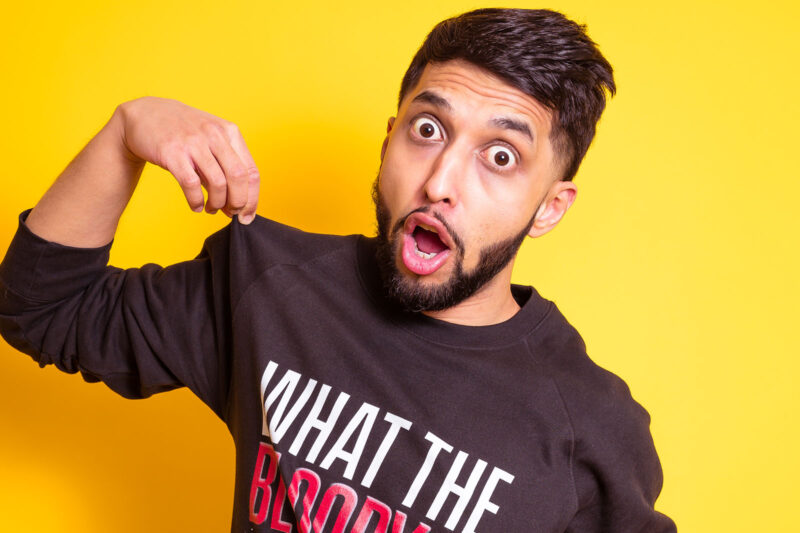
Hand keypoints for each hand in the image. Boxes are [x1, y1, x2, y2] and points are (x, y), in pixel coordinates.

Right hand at [116, 96, 259, 222]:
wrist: (145, 114)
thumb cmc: (182, 131)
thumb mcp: (211, 139)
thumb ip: (225, 166)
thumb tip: (236, 203)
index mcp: (229, 132)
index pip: (251, 171)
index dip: (252, 198)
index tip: (247, 215)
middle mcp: (214, 134)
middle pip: (238, 178)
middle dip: (238, 202)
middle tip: (230, 213)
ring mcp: (193, 142)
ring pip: (218, 183)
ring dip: (217, 203)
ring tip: (211, 208)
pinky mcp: (172, 152)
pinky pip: (192, 184)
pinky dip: (196, 201)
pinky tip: (196, 205)